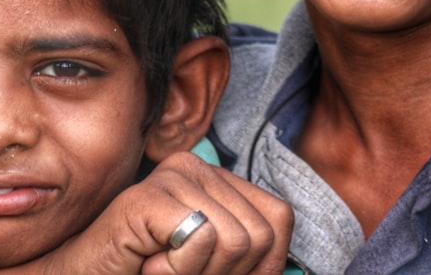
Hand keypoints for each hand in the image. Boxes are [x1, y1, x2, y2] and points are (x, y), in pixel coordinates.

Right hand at [37, 152, 292, 274]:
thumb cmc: (144, 274)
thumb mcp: (212, 266)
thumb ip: (251, 257)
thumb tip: (286, 270)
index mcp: (217, 180)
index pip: (280, 219)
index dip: (259, 266)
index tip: (211, 273)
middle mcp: (195, 166)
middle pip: (260, 234)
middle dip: (227, 274)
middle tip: (178, 271)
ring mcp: (170, 177)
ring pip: (235, 240)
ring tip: (161, 268)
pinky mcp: (146, 197)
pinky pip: (201, 239)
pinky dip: (177, 272)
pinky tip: (147, 265)